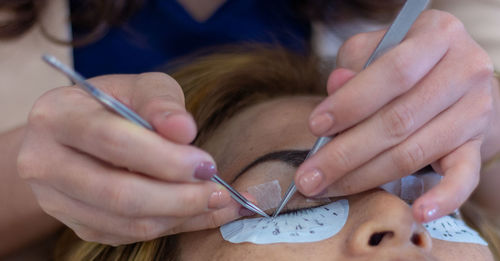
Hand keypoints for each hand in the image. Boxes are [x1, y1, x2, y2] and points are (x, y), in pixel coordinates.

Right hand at [17, 73, 243, 244]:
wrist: (78, 135)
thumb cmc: (115, 104)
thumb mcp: (139, 87)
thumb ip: (161, 101)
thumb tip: (184, 131)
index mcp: (57, 116)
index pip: (114, 141)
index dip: (165, 158)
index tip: (207, 164)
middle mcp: (43, 161)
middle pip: (118, 192)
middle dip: (178, 196)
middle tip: (218, 192)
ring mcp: (55, 200)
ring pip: (125, 222)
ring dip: (180, 216)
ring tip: (216, 202)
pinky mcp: (76, 224)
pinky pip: (127, 235)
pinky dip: (171, 227)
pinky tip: (198, 213)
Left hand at [295, 10, 495, 222]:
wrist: (457, 80)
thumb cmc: (405, 63)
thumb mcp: (378, 48)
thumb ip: (355, 64)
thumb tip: (335, 87)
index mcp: (438, 35)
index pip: (393, 72)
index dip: (351, 103)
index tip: (315, 126)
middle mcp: (465, 70)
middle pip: (398, 120)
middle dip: (345, 153)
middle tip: (309, 176)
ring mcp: (475, 111)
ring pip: (414, 151)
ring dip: (366, 176)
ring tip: (329, 189)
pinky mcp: (476, 145)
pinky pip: (464, 177)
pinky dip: (443, 197)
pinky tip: (417, 212)